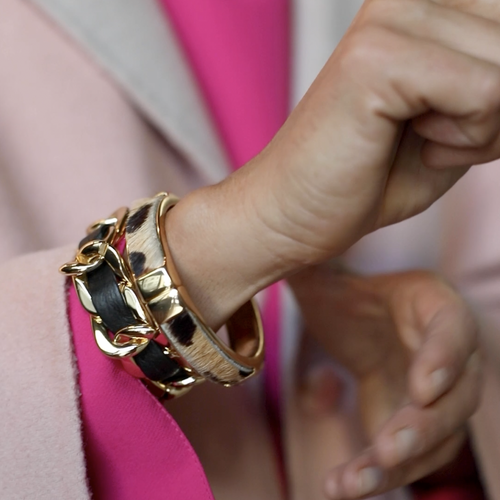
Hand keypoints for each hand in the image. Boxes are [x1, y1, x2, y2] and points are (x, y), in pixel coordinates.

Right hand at [167, 0, 499, 328]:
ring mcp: (388, 19)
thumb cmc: (371, 176)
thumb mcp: (462, 121)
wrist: (294, 212)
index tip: (458, 117)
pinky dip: (464, 138)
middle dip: (499, 109)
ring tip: (422, 138)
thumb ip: (499, 84)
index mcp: (423, 5)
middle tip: (438, 133)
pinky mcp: (375, 59)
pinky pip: (486, 93)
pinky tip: (414, 140)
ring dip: (484, 127)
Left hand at [288, 266, 481, 498]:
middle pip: (455, 395)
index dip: (444, 359)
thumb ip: (312, 268)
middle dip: (424, 426)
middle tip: (387, 447)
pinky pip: (408, 456)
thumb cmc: (346, 294)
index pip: (452, 329)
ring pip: (434, 438)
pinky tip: (338, 487)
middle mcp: (444, 352)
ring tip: (350, 483)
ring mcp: (433, 393)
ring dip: (400, 465)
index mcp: (431, 303)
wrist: (357, 323)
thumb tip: (284, 248)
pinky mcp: (412, 422)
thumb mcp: (327, 277)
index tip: (420, 387)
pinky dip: (379, 475)